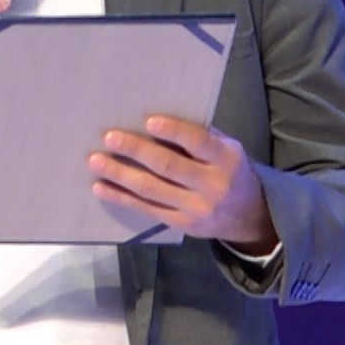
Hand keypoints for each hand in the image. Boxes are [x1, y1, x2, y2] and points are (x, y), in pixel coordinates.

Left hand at [88, 115, 276, 252]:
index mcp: (226, 159)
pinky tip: (101, 187)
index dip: (173, 131)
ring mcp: (195, 208)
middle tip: (109, 138)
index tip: (148, 121)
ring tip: (96, 161)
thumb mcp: (227, 150)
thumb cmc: (229, 170)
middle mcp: (212, 185)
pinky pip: (146, 209)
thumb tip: (157, 120)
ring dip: (120, 174)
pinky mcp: (180, 224)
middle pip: (168, 166)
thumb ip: (201, 138)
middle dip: (136, 151)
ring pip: (152, 189)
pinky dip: (121, 197)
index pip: (198, 142)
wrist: (248, 216)